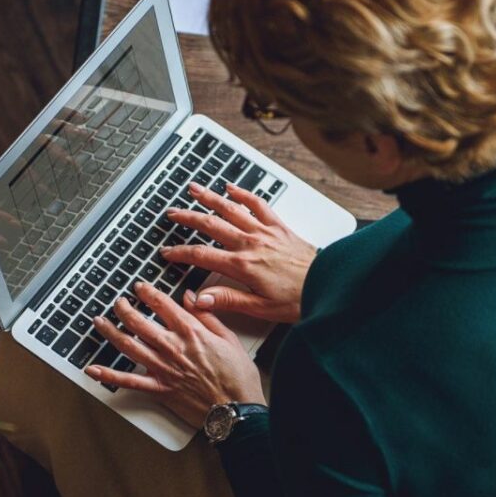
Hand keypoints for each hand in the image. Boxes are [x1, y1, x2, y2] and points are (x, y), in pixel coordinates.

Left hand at [83, 282, 264, 428]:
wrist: (236, 411)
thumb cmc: (237, 378)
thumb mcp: (229, 338)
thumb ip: (207, 316)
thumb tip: (191, 297)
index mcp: (191, 332)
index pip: (162, 304)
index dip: (147, 292)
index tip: (140, 287)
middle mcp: (172, 347)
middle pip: (139, 321)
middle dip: (124, 308)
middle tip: (118, 301)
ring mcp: (163, 368)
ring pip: (128, 345)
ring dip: (110, 331)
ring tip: (100, 321)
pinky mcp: (158, 389)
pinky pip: (128, 381)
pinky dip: (109, 374)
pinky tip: (93, 368)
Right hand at [161, 182, 316, 322]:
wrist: (328, 285)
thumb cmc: (298, 299)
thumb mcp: (259, 308)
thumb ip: (227, 300)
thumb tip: (199, 300)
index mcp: (242, 265)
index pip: (201, 255)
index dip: (180, 253)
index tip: (168, 252)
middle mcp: (251, 244)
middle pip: (211, 225)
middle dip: (188, 218)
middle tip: (172, 213)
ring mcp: (265, 232)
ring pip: (231, 209)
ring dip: (209, 198)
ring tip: (193, 189)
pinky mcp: (279, 226)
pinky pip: (258, 204)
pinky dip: (243, 194)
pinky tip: (231, 187)